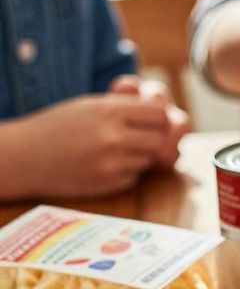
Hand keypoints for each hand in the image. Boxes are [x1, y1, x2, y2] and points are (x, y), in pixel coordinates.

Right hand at [0, 94, 174, 199]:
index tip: (147, 120)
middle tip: (135, 137)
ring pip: (150, 159)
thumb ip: (127, 104)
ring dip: (140, 156)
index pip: (160, 113)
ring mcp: (111, 163)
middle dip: (153, 137)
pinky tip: (103, 165)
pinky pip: (135, 177)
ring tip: (113, 150)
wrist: (24, 157)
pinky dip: (127, 172)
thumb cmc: (59, 127)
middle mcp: (112, 137)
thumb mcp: (90, 105)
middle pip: (161, 138)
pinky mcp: (108, 184)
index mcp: (108, 111)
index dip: (158, 117)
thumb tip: (166, 107)